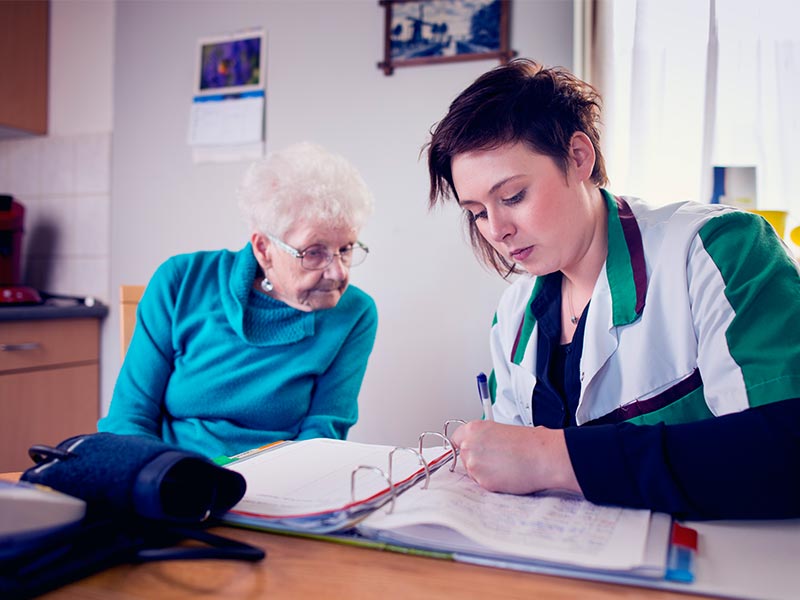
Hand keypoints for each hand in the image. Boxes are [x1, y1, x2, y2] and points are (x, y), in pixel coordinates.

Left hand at [449, 421, 581, 494]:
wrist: (544, 457)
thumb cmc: (531, 443)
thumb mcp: (503, 430)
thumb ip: (485, 438)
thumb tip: (483, 446)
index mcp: (474, 428)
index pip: (456, 439)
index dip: (466, 445)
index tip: (473, 450)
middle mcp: (469, 445)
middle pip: (463, 456)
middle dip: (477, 459)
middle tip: (496, 460)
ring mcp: (474, 465)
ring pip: (472, 472)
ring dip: (484, 472)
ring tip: (506, 466)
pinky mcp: (482, 482)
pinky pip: (482, 484)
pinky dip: (493, 482)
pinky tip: (507, 475)